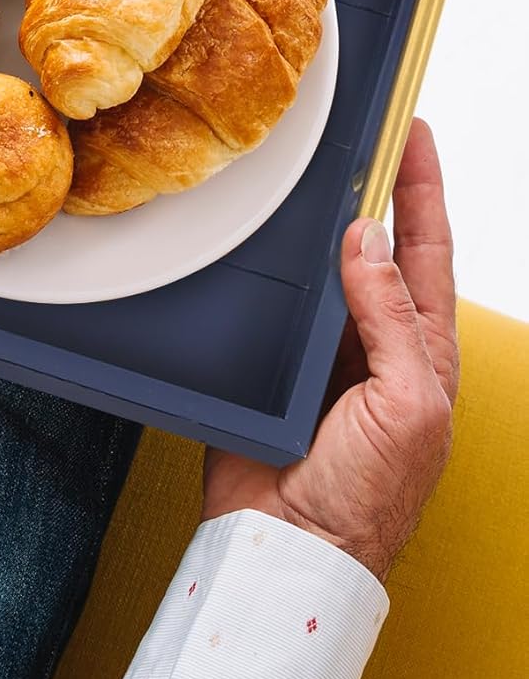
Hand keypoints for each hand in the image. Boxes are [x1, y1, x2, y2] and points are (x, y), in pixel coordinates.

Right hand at [203, 119, 457, 579]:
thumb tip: (367, 242)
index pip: (425, 250)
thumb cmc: (363, 498)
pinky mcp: (271, 361)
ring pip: (316, 266)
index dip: (421, 189)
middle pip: (370, 246)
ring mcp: (320, 349)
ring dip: (311, 222)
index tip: (412, 133)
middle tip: (353, 131)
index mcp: (420, 350)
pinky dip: (264, 265)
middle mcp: (371, 340)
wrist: (288, 547)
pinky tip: (254, 239)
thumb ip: (391, 321)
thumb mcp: (404, 406)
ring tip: (303, 170)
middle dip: (367, 188)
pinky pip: (268, 299)